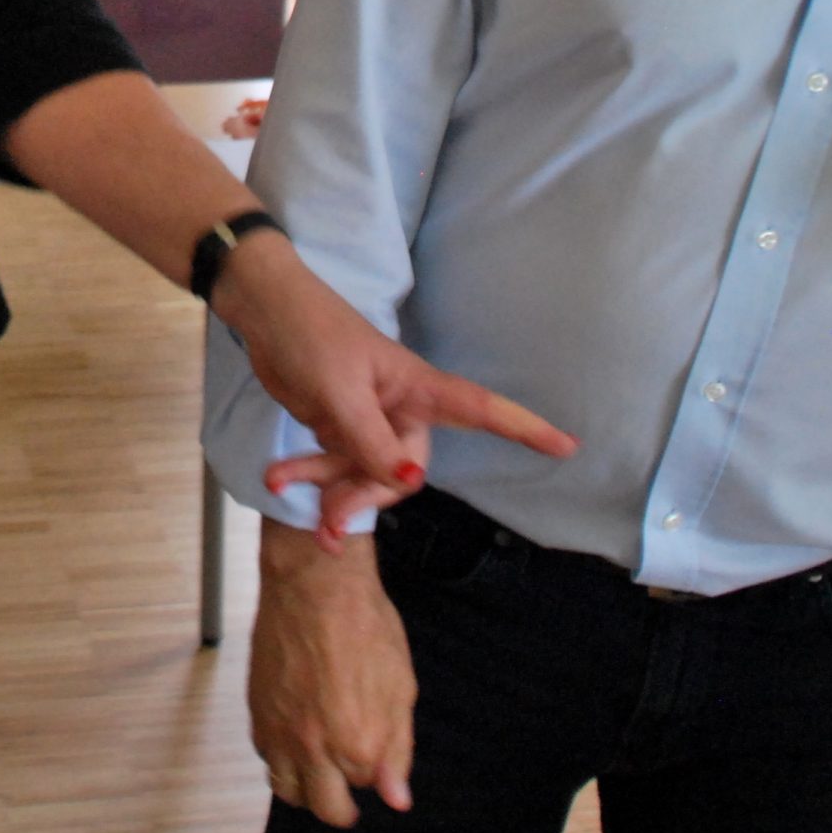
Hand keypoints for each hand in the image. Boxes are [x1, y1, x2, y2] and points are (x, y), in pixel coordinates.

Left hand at [216, 234, 576, 545]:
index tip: (568, 446)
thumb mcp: (340, 394)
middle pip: (405, 470)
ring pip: (365, 474)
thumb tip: (410, 484)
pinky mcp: (338, 424)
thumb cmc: (310, 334)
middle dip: (369, 496)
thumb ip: (372, 444)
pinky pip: (333, 464)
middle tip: (330, 520)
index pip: (484, 410)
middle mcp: (400, 407)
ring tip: (296, 502)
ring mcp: (368, 418)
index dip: (526, 429)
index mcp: (417, 388)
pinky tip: (277, 481)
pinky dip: (307, 475)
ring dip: (332, 493)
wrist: (263, 312)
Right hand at [250, 520, 415, 827]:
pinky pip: (265, 757)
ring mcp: (280, 731)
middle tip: (346, 790)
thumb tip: (397, 798)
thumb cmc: (362, 625)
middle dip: (341, 804)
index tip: (375, 750)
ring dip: (306, 788)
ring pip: (288, 791)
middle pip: (327, 808)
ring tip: (318, 769)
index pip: (369, 786)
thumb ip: (399, 749)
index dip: (374, 767)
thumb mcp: (400, 687)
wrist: (313, 585)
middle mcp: (314, 747)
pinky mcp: (257, 712)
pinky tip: (295, 737)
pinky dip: (280, 758)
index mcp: (358, 745)